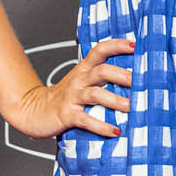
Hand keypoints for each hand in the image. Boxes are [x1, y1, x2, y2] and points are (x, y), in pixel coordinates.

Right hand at [4, 35, 133, 137]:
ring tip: (132, 107)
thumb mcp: (82, 81)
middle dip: (123, 76)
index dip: (117, 45)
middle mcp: (79, 80)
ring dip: (116, 100)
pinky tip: (115, 131)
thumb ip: (102, 76)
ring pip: (96, 94)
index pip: (100, 50)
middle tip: (142, 83)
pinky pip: (86, 119)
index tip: (136, 45)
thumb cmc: (64, 97)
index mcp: (84, 69)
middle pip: (103, 71)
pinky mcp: (67, 115)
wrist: (33, 111)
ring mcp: (73, 97)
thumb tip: (134, 78)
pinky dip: (102, 126)